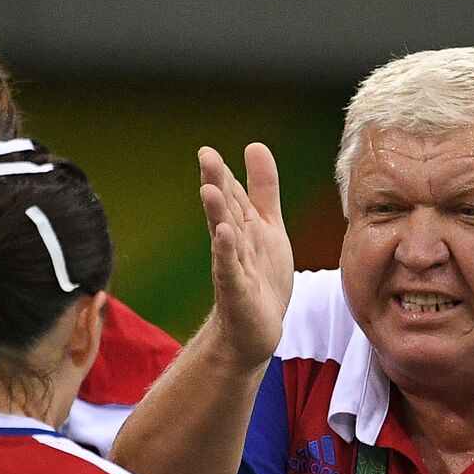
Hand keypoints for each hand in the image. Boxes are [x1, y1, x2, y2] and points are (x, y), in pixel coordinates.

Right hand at [198, 143, 293, 366]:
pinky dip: (226, 252)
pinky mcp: (238, 291)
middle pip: (224, 210)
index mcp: (240, 226)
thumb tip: (254, 144)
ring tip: (209, 191)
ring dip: (217, 214)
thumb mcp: (267, 226)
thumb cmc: (260, 276)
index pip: (230, 195)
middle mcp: (232, 243)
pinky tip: (223, 234)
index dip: (221, 174)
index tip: (208, 152)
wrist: (255, 329)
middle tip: (205, 158)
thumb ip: (262, 188)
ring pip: (224, 236)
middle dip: (216, 184)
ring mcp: (233, 267)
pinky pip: (231, 269)